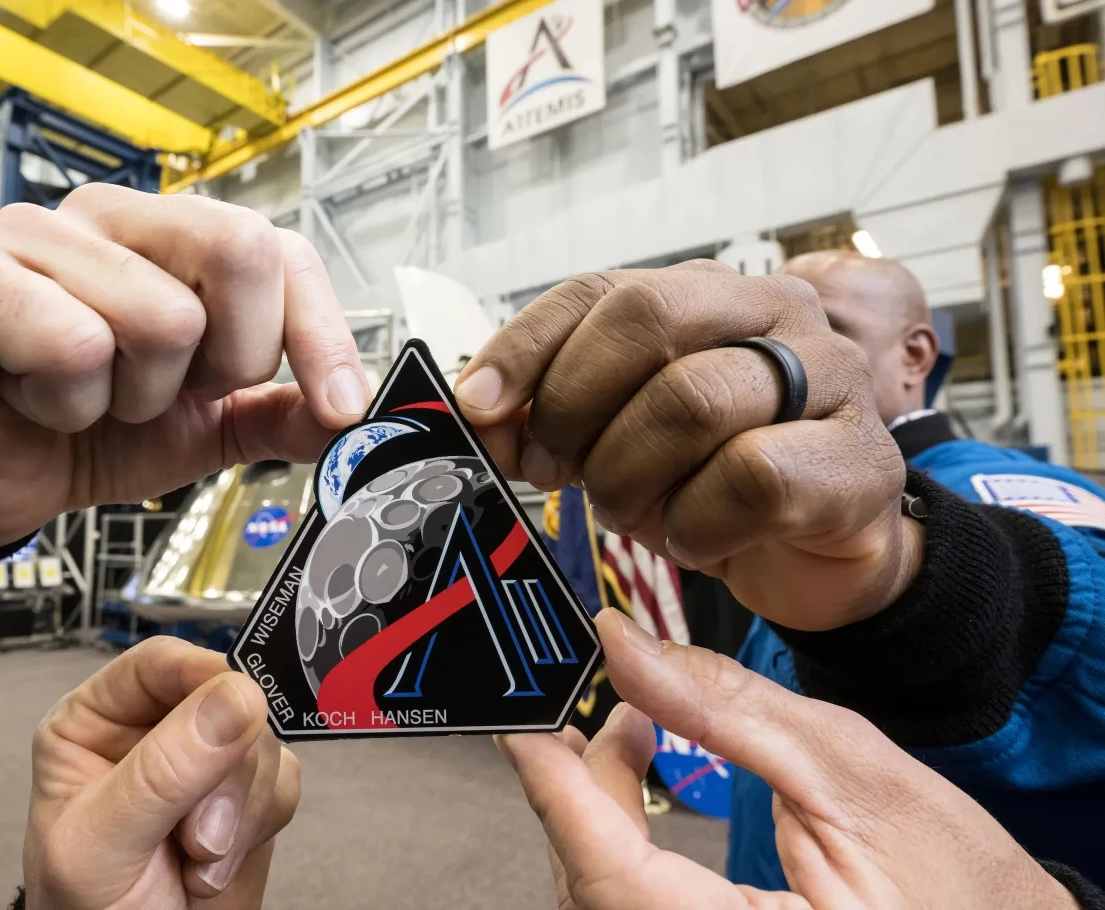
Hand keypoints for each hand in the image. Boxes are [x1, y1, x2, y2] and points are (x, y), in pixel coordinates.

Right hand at [0, 186, 368, 549]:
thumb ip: (279, 412)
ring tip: (82, 396)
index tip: (338, 406)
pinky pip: (72, 346)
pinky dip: (65, 404)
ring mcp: (31, 230)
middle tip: (161, 394)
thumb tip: (354, 412)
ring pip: (160, 317)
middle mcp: (110, 215)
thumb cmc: (83, 432)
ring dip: (130, 398)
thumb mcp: (204, 428)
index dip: (321, 333)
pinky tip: (30, 395)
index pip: (281, 251)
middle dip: (222, 363)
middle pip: (240, 251)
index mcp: (172, 237)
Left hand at [25, 637, 299, 909]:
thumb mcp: (102, 844)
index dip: (203, 677)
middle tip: (198, 835)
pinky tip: (216, 865)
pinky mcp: (245, 800)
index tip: (237, 709)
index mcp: (96, 723)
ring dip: (242, 811)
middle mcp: (153, 734)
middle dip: (225, 774)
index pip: (159, 664)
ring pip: (264, 742)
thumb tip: (235, 698)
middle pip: (226, 701)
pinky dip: (260, 827)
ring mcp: (204, 765)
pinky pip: (285, 781)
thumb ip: (162, 772)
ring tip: (197, 862)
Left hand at [455, 261, 919, 630]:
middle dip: (577, 405)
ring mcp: (830, 380)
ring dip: (632, 474)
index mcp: (709, 292)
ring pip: (693, 400)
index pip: (597, 289)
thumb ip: (551, 416)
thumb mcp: (615, 441)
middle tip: (555, 470)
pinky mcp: (858, 460)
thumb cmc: (708, 482)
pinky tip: (692, 538)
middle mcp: (777, 314)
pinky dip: (697, 522)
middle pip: (647, 318)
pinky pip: (751, 478)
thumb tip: (480, 413)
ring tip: (629, 510)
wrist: (812, 554)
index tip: (479, 408)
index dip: (526, 347)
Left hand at [500, 610, 1076, 909]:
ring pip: (599, 894)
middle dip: (578, 784)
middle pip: (588, 882)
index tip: (520, 721)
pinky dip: (617, 840)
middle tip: (601, 703)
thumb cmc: (962, 883)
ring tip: (630, 728)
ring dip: (594, 808)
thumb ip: (727, 709)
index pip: (607, 873)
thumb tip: (623, 644)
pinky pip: (627, 904)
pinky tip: (639, 781)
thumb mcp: (852, 774)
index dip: (552, 787)